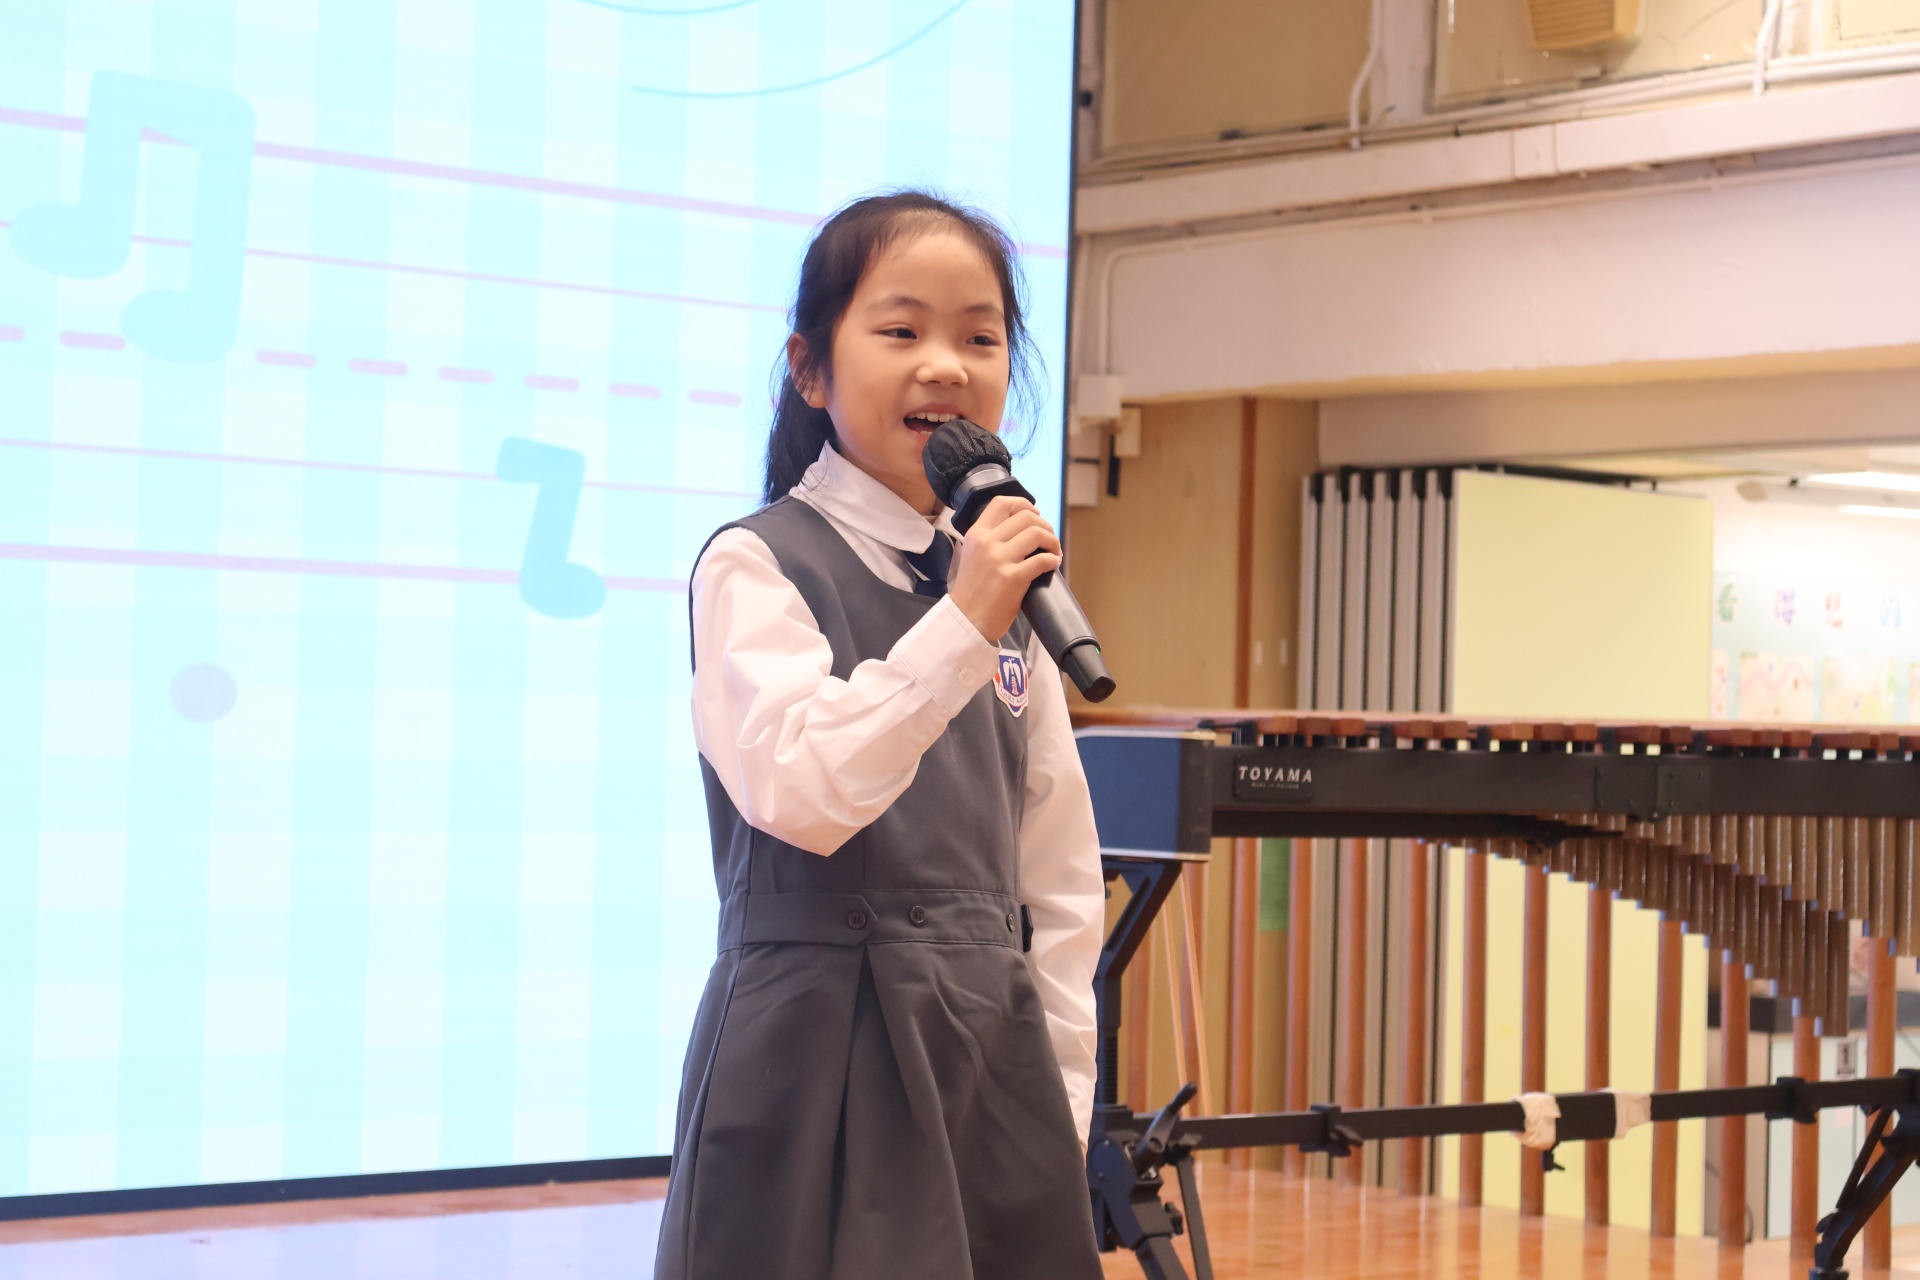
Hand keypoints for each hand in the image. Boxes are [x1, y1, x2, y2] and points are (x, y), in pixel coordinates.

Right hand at [949, 495, 1060, 641]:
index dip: (1024, 504)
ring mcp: (999, 559)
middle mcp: (986, 542)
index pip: (1002, 503)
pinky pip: (1043, 560)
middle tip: (1049, 540)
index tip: (1036, 515)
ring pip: (1037, 533)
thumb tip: (1021, 528)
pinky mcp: (1013, 578)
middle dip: (1045, 526)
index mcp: (976, 534)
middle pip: (1027, 517)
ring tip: (1054, 552)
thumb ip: (990, 539)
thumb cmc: (973, 591)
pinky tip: (1053, 565)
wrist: (967, 620)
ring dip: (1052, 541)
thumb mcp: (972, 555)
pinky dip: (1053, 560)